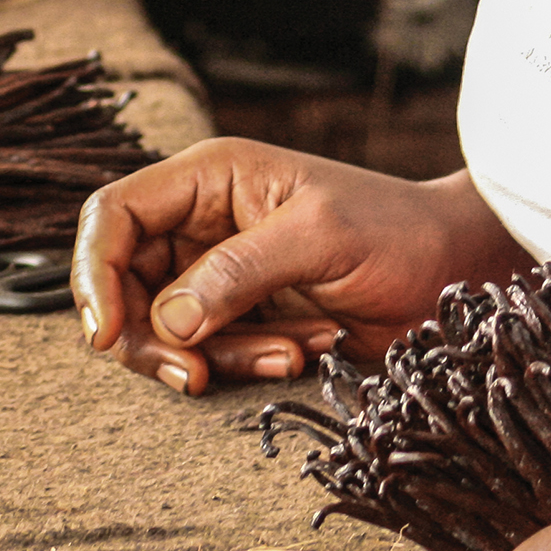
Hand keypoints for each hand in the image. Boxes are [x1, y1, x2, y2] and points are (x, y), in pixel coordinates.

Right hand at [71, 137, 531, 394]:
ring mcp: (219, 271)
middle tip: (193, 373)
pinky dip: (243, 363)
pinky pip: (208, 351)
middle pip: (125, 281)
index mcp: (208, 178)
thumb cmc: (397, 231)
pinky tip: (301, 350)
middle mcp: (202, 221)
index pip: (114, 215)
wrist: (457, 272)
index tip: (106, 333)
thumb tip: (167, 319)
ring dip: (213, 354)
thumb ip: (237, 272)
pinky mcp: (243, 315)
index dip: (94, 271)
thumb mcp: (318, 237)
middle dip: (151, 335)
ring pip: (164, 327)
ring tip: (286, 351)